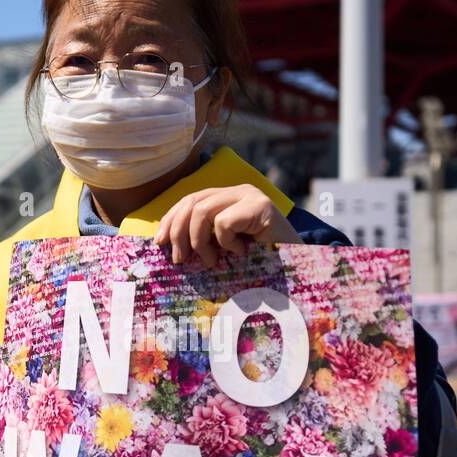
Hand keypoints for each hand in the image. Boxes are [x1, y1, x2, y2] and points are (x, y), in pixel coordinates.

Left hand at [154, 184, 298, 266]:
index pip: (189, 199)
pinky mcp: (260, 206)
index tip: (159, 243)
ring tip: (212, 261)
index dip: (170, 219)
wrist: (297, 265)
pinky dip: (225, 243)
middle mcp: (238, 191)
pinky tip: (239, 252)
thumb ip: (204, 236)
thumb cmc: (260, 260)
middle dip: (178, 232)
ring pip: (203, 210)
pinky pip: (224, 222)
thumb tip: (167, 241)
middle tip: (180, 259)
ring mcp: (250, 196)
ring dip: (200, 242)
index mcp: (228, 197)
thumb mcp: (225, 245)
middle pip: (192, 202)